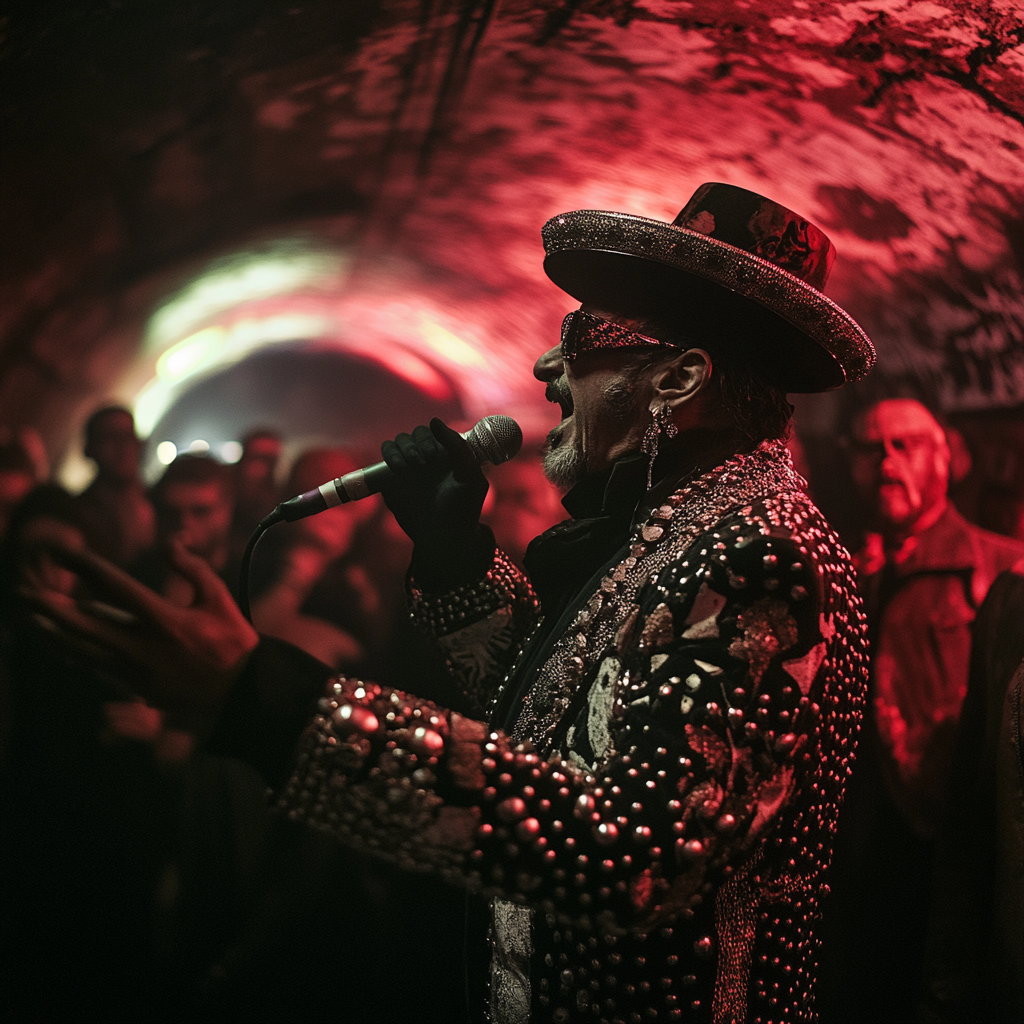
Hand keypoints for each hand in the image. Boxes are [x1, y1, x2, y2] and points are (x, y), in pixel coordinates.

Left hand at [23, 538, 258, 722]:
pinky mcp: (137, 687)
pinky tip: (60, 644)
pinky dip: (75, 654)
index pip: (116, 587)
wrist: (240, 689)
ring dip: (54, 633)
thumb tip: (170, 539)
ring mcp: (137, 670)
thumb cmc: (232, 638)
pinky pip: (97, 668)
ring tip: (31, 619)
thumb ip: (191, 566)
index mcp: (165, 618)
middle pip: (86, 623)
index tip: (64, 553)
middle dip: (52, 608)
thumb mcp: (218, 596)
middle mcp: (143, 645)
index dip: (87, 567)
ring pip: (84, 650)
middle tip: (25, 593)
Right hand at [380, 418, 491, 587]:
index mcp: (449, 455)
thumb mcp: (470, 477)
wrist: (443, 539)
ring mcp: (408, 467)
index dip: (434, 436)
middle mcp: (428, 458)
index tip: (435, 455)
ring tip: (412, 466)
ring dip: (404, 447)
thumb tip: (434, 421)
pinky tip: (399, 468)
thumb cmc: (462, 510)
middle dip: (418, 443)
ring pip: (400, 441)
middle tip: (423, 462)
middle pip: (415, 433)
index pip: (437, 431)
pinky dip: (389, 454)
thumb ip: (458, 448)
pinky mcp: (391, 478)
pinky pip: (385, 454)